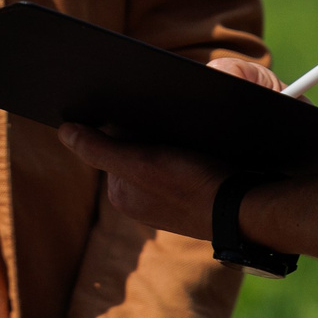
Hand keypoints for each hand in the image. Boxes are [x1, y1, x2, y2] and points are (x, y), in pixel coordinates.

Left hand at [56, 56, 274, 242]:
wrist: (253, 212)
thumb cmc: (196, 187)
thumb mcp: (141, 164)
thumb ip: (99, 149)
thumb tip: (64, 131)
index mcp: (122, 194)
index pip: (110, 143)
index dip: (122, 121)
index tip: (132, 105)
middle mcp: (143, 199)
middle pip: (135, 147)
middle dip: (145, 130)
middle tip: (164, 114)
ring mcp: (171, 198)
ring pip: (161, 152)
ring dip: (169, 136)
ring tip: (184, 123)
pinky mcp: (198, 193)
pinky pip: (185, 162)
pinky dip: (189, 148)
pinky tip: (202, 138)